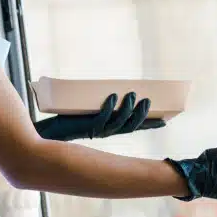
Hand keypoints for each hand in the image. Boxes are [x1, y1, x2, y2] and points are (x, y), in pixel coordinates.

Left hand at [34, 93, 165, 141]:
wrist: (49, 130)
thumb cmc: (69, 117)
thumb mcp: (88, 107)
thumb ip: (99, 100)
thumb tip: (110, 84)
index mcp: (110, 128)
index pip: (135, 128)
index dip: (150, 124)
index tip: (166, 120)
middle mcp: (106, 132)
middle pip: (131, 126)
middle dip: (141, 114)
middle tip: (148, 100)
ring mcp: (97, 130)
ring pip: (119, 123)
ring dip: (127, 109)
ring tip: (132, 94)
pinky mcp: (86, 127)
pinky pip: (101, 118)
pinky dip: (109, 107)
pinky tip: (112, 97)